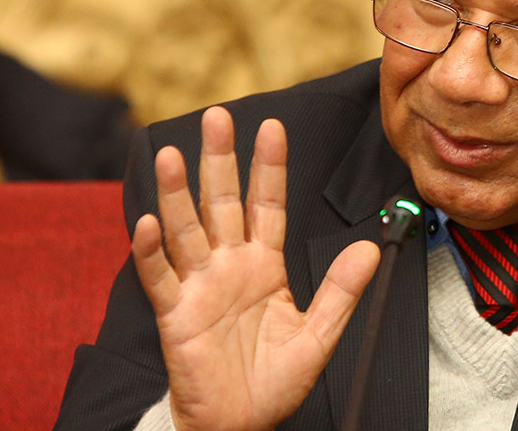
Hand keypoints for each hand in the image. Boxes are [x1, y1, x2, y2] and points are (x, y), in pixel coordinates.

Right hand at [132, 106, 379, 430]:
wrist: (241, 424)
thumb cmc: (275, 382)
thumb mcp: (319, 333)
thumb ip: (341, 290)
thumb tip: (369, 247)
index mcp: (263, 265)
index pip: (265, 204)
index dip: (268, 167)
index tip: (272, 126)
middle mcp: (228, 266)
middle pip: (221, 203)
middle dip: (219, 160)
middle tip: (217, 117)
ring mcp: (199, 286)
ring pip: (186, 230)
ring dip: (177, 193)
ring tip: (171, 155)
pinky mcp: (175, 313)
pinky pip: (160, 277)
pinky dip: (151, 251)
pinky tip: (148, 222)